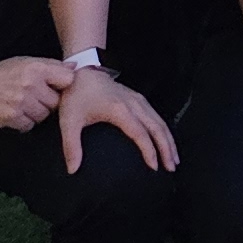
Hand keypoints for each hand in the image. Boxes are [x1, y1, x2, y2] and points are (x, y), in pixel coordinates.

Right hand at [0, 54, 68, 132]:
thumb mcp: (24, 62)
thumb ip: (50, 65)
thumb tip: (76, 67)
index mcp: (36, 67)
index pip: (68, 80)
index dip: (63, 86)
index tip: (56, 88)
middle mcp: (31, 84)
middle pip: (56, 102)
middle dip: (49, 103)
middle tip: (35, 99)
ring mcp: (21, 101)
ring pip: (44, 116)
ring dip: (36, 114)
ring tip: (23, 105)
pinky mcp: (11, 117)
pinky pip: (29, 126)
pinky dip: (24, 123)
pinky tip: (14, 113)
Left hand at [57, 65, 177, 175]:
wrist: (82, 73)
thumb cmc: (76, 96)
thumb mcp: (69, 121)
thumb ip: (71, 146)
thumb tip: (72, 170)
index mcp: (120, 110)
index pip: (141, 134)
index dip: (149, 151)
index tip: (154, 167)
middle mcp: (134, 104)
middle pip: (158, 128)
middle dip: (167, 148)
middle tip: (171, 167)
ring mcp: (139, 100)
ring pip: (160, 121)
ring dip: (169, 140)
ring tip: (173, 158)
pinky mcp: (138, 99)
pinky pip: (156, 116)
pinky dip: (164, 131)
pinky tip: (165, 141)